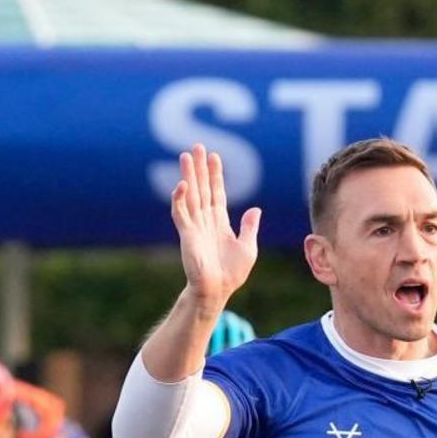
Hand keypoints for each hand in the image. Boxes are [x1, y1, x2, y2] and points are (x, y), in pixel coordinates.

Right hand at [171, 143, 260, 311]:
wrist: (218, 290)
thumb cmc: (231, 273)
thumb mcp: (248, 247)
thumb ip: (250, 227)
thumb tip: (256, 209)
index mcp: (220, 222)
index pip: (217, 193)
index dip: (215, 175)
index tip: (214, 156)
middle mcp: (206, 220)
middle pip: (202, 188)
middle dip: (199, 168)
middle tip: (196, 147)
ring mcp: (195, 226)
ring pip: (191, 195)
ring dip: (188, 176)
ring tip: (186, 156)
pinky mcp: (187, 235)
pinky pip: (181, 214)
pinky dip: (180, 199)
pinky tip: (182, 185)